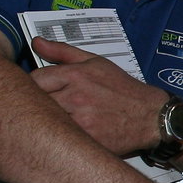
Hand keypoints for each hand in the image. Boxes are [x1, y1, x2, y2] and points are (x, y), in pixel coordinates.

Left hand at [28, 37, 165, 156]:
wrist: (150, 116)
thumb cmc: (122, 88)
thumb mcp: (95, 63)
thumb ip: (62, 52)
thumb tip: (35, 42)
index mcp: (75, 75)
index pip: (34, 79)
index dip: (32, 86)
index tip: (37, 91)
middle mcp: (75, 97)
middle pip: (36, 101)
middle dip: (36, 104)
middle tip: (39, 107)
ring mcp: (80, 121)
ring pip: (45, 121)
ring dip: (45, 121)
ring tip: (50, 121)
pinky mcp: (86, 140)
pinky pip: (60, 137)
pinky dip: (58, 136)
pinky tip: (63, 135)